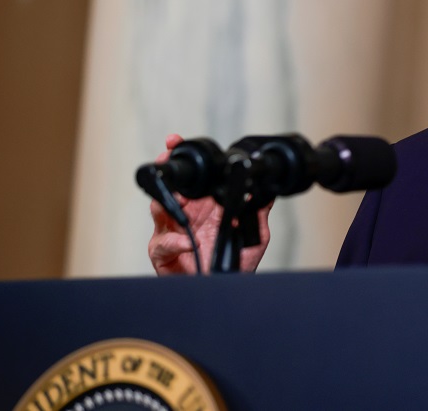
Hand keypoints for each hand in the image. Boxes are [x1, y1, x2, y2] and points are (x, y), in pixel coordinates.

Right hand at [147, 134, 271, 274]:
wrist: (227, 286)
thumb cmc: (237, 261)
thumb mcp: (254, 233)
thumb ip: (258, 210)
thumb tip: (267, 190)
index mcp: (203, 206)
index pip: (190, 178)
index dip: (181, 158)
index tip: (175, 140)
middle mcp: (186, 215)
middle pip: (169, 187)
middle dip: (166, 170)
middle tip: (167, 156)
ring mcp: (172, 232)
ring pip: (159, 210)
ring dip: (167, 202)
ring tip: (180, 199)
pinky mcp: (163, 254)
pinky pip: (164, 244)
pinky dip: (176, 242)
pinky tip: (189, 242)